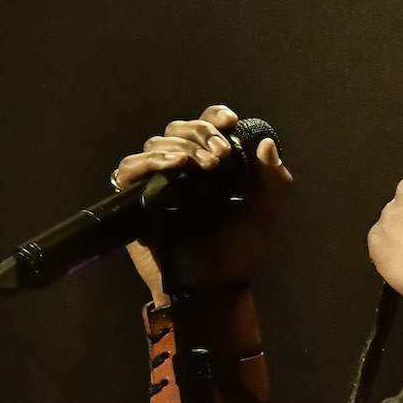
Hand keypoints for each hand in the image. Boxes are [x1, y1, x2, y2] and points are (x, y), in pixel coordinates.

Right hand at [110, 104, 293, 305]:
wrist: (213, 285)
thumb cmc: (238, 252)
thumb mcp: (264, 212)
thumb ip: (274, 180)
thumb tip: (267, 142)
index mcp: (211, 167)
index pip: (205, 127)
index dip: (213, 117)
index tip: (229, 122)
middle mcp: (182, 171)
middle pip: (177, 129)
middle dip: (199, 134)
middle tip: (219, 157)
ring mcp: (157, 184)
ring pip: (154, 144)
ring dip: (178, 147)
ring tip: (200, 164)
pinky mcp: (135, 201)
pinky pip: (128, 169)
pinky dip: (148, 162)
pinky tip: (172, 167)